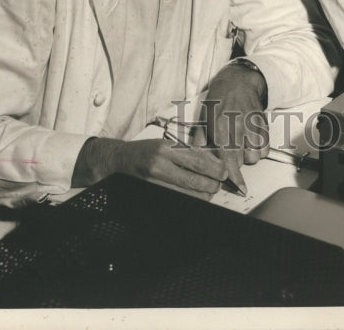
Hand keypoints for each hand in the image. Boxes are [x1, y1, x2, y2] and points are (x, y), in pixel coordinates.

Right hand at [72, 137, 226, 197]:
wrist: (119, 161)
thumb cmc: (145, 150)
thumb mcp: (166, 143)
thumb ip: (188, 152)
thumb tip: (213, 162)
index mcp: (166, 149)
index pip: (197, 161)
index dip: (215, 169)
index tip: (224, 173)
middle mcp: (159, 165)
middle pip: (195, 180)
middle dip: (212, 185)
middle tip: (218, 184)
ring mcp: (154, 182)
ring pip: (187, 194)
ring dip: (202, 195)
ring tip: (207, 191)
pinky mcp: (151, 194)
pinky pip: (176, 200)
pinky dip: (188, 200)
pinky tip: (193, 196)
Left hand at [194, 63, 269, 194]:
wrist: (238, 81)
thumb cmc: (220, 97)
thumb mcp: (204, 115)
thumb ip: (200, 137)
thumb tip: (197, 155)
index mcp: (220, 127)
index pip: (228, 159)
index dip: (233, 176)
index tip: (239, 188)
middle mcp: (238, 128)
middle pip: (241, 161)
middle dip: (235, 163)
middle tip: (230, 152)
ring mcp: (252, 126)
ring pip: (254, 157)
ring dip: (247, 156)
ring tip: (241, 145)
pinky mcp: (263, 125)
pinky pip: (264, 148)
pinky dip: (259, 149)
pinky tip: (251, 141)